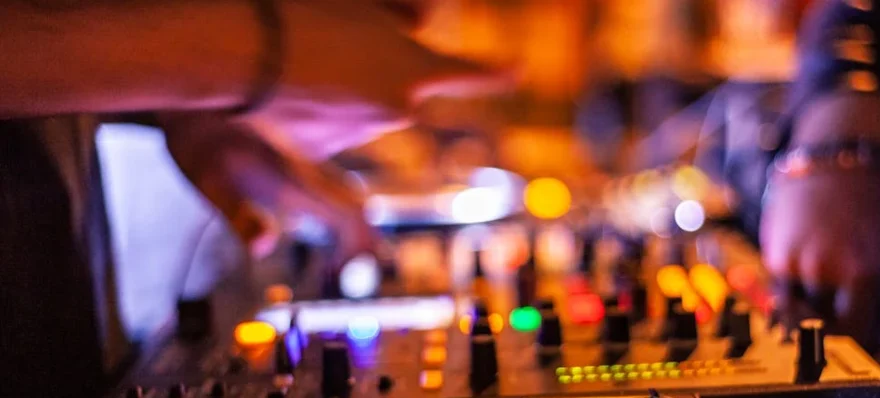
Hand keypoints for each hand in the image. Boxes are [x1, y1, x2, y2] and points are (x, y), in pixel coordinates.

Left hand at [160, 112, 373, 265]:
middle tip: (340, 279)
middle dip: (359, 246)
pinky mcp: (298, 169)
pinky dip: (335, 221)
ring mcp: (308, 169)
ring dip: (349, 234)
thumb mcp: (215, 188)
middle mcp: (311, 174)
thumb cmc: (203, 150)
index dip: (355, 249)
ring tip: (332, 267)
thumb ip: (243, 219)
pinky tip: (317, 235)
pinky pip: (332, 195)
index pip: (349, 216)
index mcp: (298, 181)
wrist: (198, 109)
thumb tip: (263, 249)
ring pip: (348, 201)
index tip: (340, 276)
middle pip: (357, 210)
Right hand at [241, 0, 512, 158]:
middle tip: (333, 42)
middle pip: (401, 90)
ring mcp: (359, 134)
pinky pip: (326, 127)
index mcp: (414, 69)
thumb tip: (419, 27)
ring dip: (342, 90)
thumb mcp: (362, 4)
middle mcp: (396, 108)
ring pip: (361, 108)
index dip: (495, 73)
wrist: (233, 53)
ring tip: (296, 59)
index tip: (517, 70)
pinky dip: (313, 111)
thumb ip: (399, 21)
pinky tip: (282, 88)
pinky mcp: (319, 153)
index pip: (468, 73)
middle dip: (378, 72)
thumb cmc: (296, 13)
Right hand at [760, 169, 879, 349]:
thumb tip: (868, 338)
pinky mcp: (773, 253)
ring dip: (813, 310)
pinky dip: (797, 291)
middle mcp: (823, 269)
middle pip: (824, 326)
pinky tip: (812, 273)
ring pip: (799, 311)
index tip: (864, 340)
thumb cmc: (874, 206)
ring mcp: (794, 261)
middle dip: (836, 327)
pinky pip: (784, 290)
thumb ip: (879, 299)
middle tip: (846, 317)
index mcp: (861, 272)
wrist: (837, 161)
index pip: (855, 334)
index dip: (861, 342)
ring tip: (828, 292)